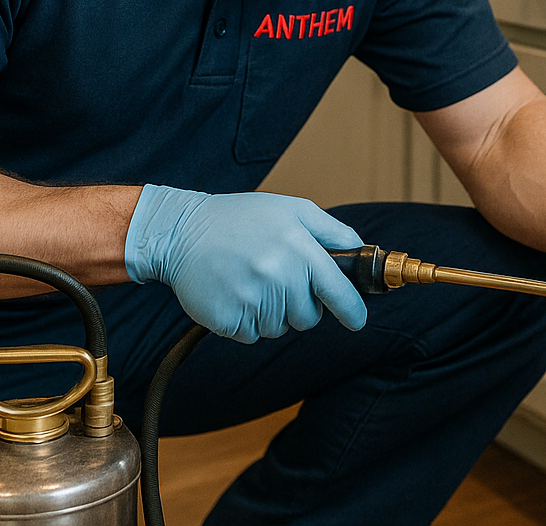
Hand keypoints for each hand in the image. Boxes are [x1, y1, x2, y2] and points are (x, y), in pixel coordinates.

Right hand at [123, 185, 367, 342]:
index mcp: (299, 248)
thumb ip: (332, 231)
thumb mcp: (292, 210)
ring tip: (252, 280)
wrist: (181, 231)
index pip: (338, 292)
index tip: (356, 320)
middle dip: (299, 303)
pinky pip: (251, 336)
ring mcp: (251, 298)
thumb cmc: (240, 218)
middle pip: (309, 317)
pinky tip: (235, 293)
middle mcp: (278, 275)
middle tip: (277, 278)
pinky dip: (246, 321)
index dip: (352, 311)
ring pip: (279, 328)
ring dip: (271, 312)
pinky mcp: (227, 318)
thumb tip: (363, 251)